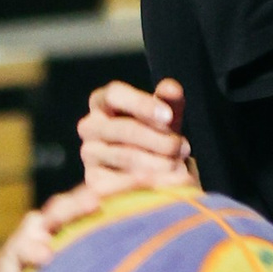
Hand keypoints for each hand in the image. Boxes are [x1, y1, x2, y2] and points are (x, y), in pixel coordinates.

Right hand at [76, 75, 198, 194]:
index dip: (142, 104)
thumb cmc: (155, 135)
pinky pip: (122, 182)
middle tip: (183, 148)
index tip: (168, 116)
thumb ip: (169, 100)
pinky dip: (148, 183)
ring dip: (160, 162)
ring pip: (127, 156)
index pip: (115, 94)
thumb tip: (171, 89)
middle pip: (124, 129)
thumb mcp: (165, 116)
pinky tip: (165, 183)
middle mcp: (89, 126)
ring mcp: (89, 154)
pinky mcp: (94, 181)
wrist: (148, 171)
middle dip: (159, 139)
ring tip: (179, 165)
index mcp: (102, 102)